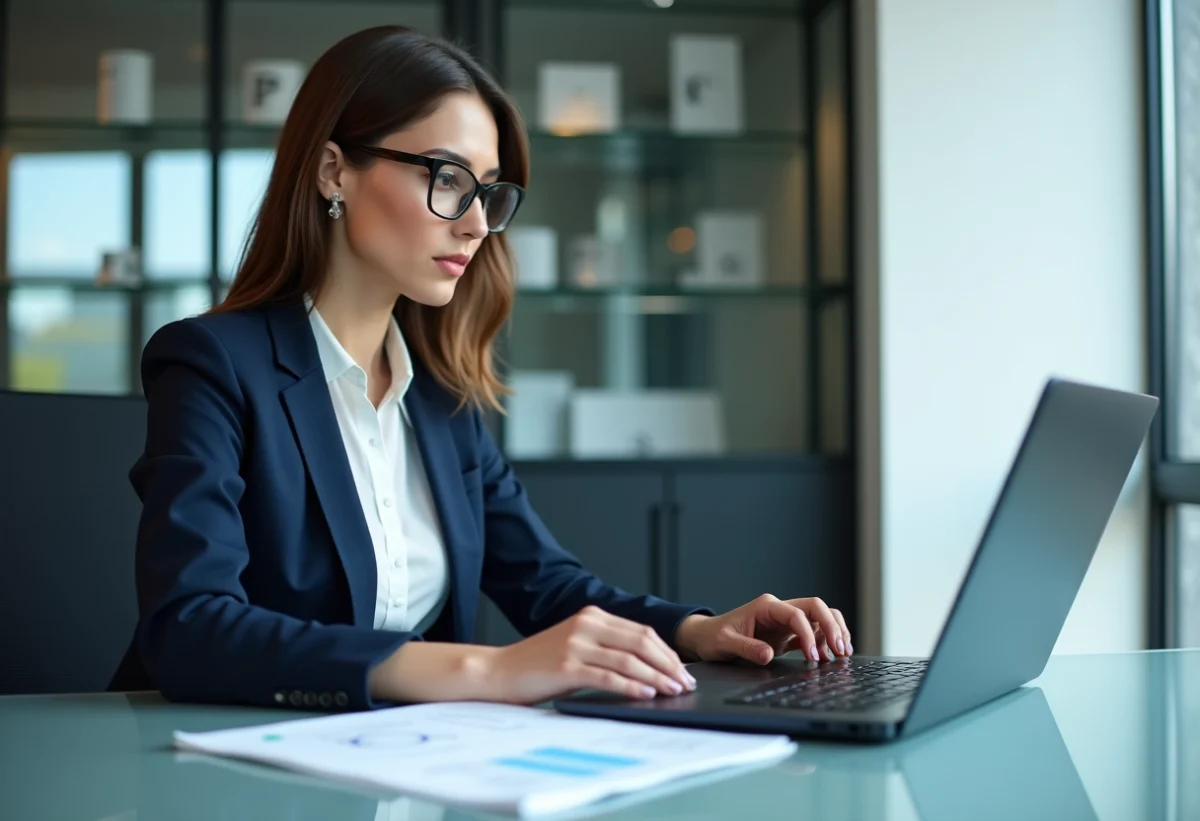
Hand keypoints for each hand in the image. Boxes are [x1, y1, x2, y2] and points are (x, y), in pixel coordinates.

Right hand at [481, 605, 697, 704]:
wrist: (498, 671)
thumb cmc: (538, 664)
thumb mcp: (575, 645)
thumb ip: (606, 648)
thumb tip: (648, 666)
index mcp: (591, 616)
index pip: (641, 632)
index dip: (666, 652)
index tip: (682, 669)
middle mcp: (586, 625)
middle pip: (641, 642)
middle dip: (668, 664)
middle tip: (685, 682)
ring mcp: (576, 644)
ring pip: (629, 660)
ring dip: (656, 677)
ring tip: (672, 690)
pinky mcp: (567, 666)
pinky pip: (609, 677)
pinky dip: (632, 686)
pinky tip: (645, 695)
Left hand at [673, 594, 852, 664]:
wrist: (708, 637)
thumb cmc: (715, 637)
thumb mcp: (726, 643)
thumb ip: (746, 648)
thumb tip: (767, 655)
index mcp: (766, 607)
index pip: (797, 614)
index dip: (809, 635)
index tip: (813, 657)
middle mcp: (780, 610)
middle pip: (816, 608)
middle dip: (832, 627)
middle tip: (841, 651)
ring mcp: (786, 621)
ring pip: (820, 617)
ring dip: (834, 631)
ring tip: (842, 654)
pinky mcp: (788, 634)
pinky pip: (815, 632)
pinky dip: (825, 642)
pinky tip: (828, 657)